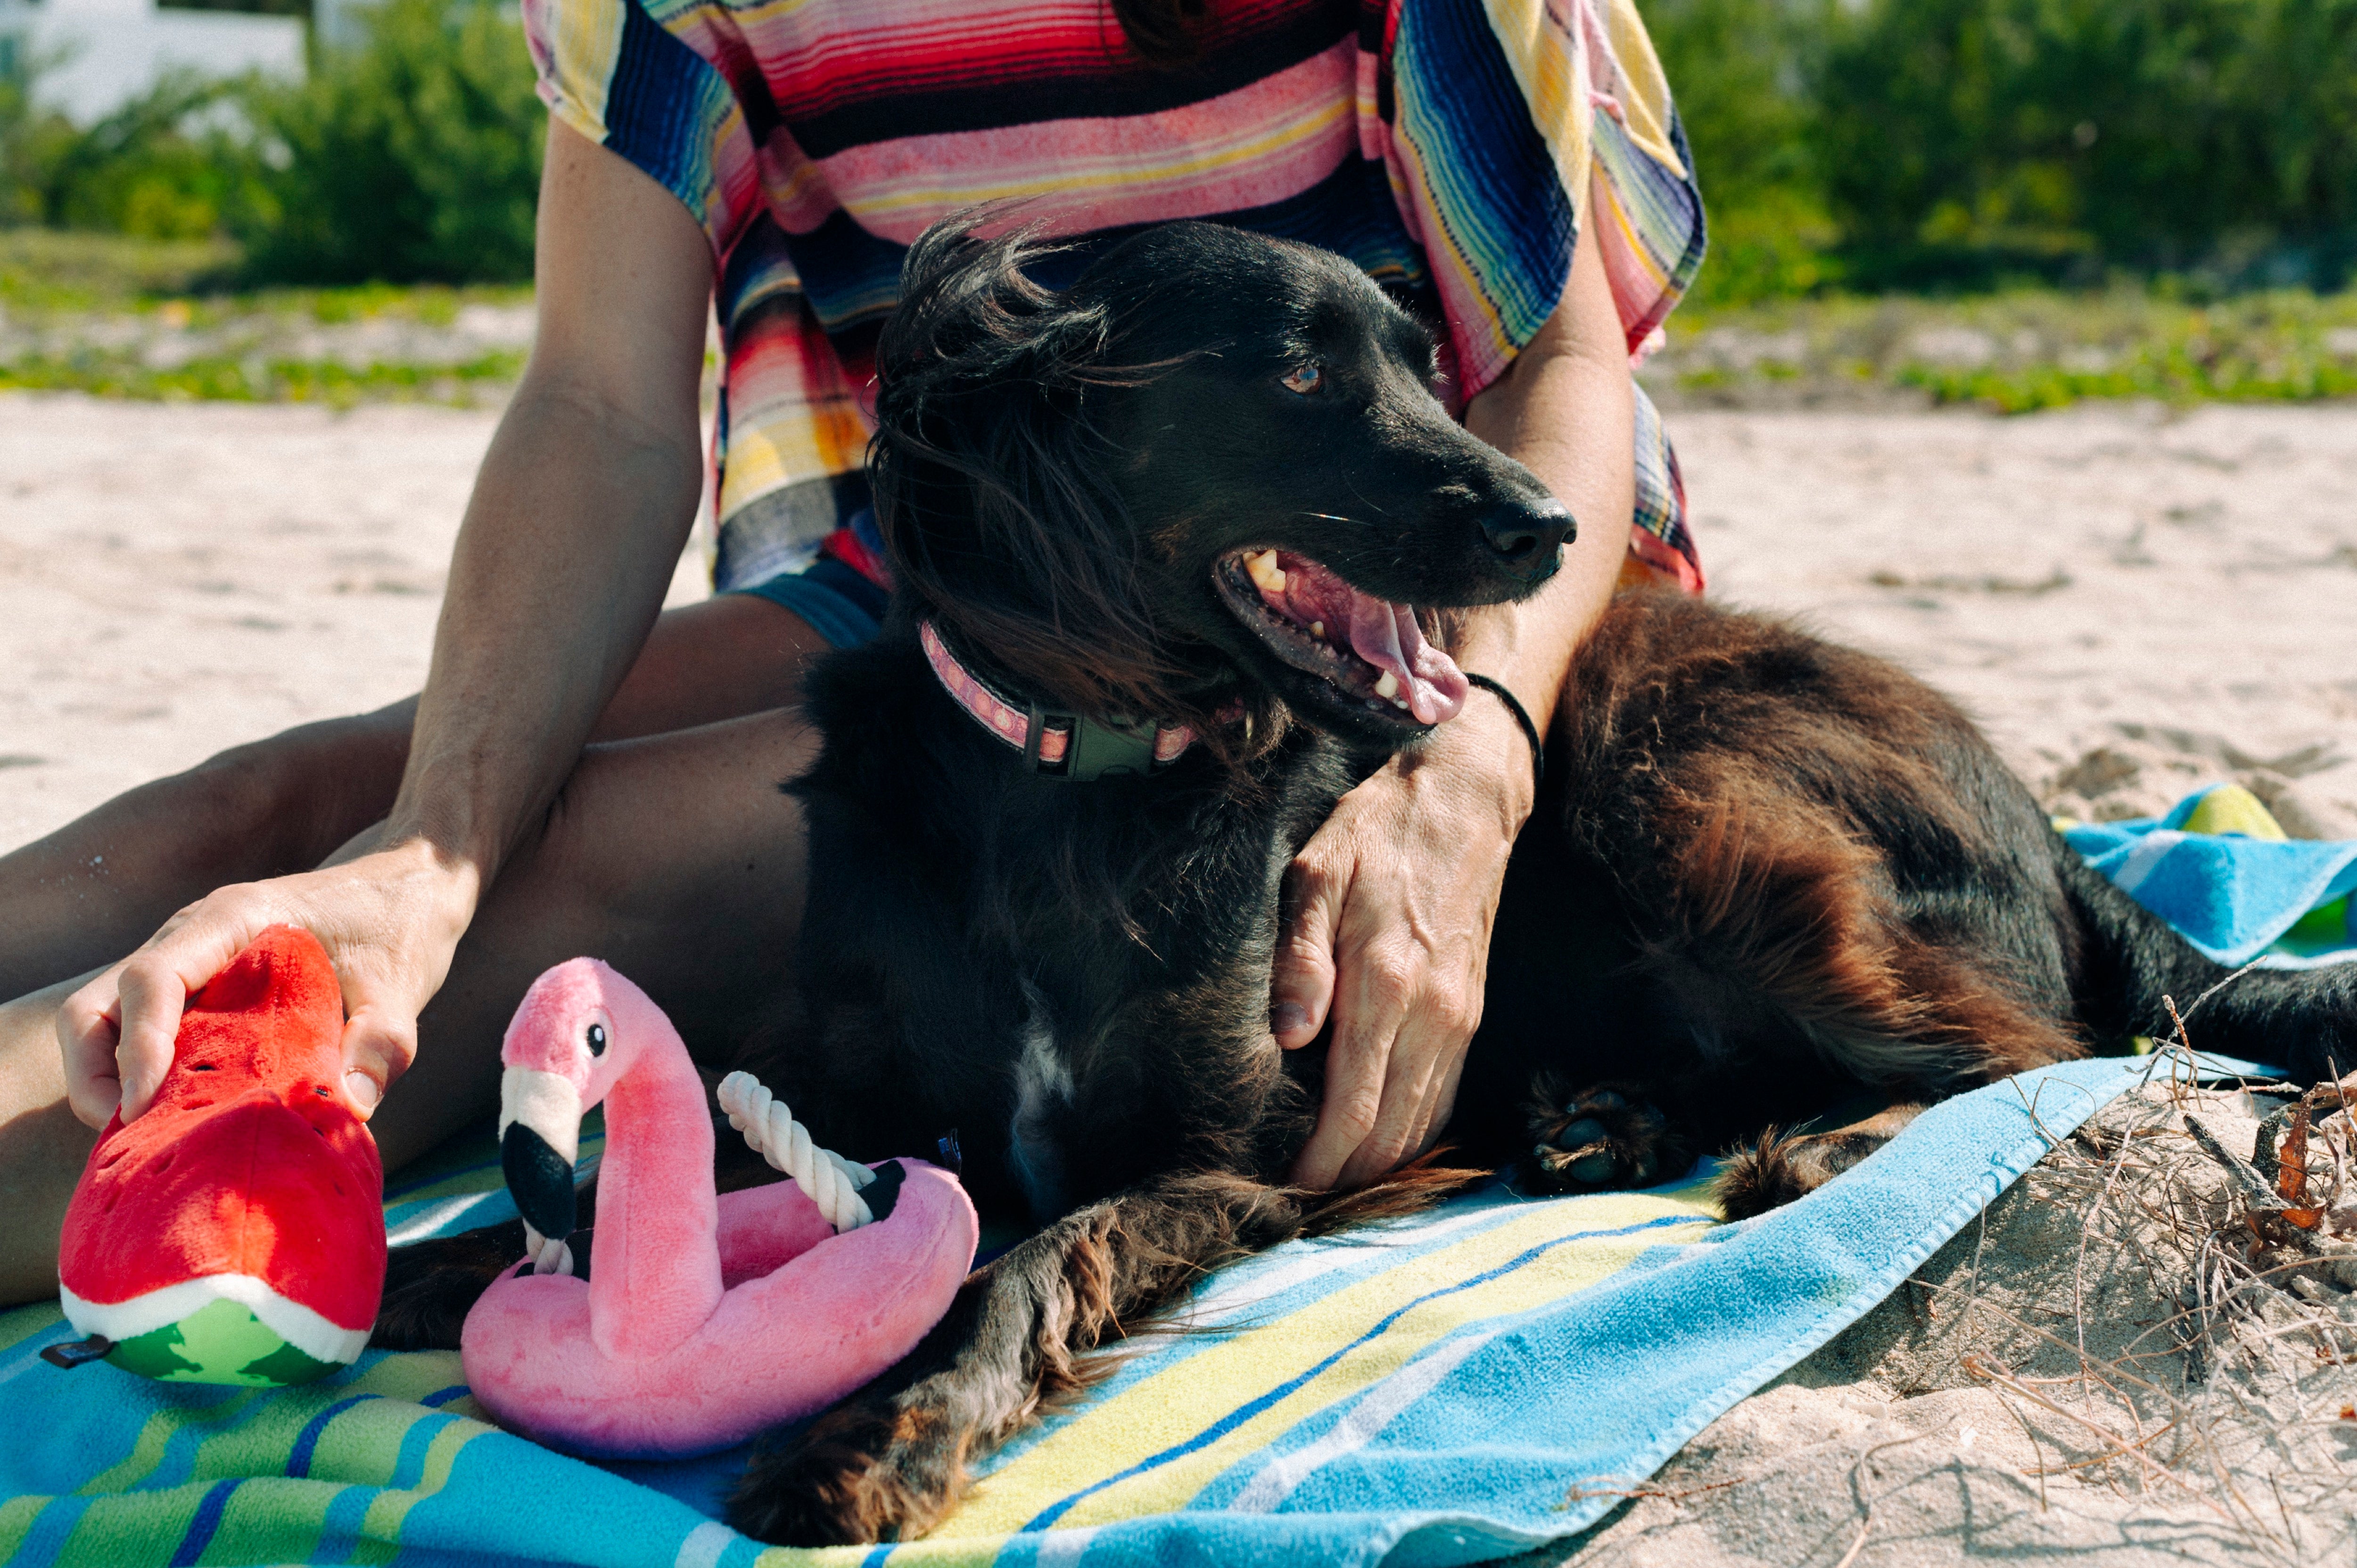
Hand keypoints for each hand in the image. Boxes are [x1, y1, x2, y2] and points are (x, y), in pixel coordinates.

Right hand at [56, 839, 478, 1128]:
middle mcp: (194, 935)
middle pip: (100, 1004)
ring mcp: (190, 961)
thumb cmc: (402, 927)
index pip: (150, 977)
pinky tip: (179, 1119)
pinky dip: (143, 1074)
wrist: (410, 888)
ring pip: (109, 1020)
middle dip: (97, 1074)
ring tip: (146, 1139)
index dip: (138, 1046)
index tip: (146, 1107)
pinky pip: (144, 1030)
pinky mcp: (200, 986)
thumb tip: (351, 1107)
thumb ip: (382, 1043)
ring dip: (110, 1079)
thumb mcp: (403, 987)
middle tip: (131, 1137)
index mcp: (233, 919)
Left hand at [1274, 701, 1537, 1189]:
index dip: (1318, 1162)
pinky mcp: (1471, 1014)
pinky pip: (1443, 1096)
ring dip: (1379, 1164)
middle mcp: (1432, 1016)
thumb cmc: (1377, 833)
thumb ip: (1298, 960)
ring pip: (1421, 1124)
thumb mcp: (1316, 875)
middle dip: (1344, 1177)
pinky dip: (1412, 1133)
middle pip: (1390, 1134)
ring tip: (1331, 1183)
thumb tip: (1287, 1040)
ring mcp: (1459, 1019)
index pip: (1352, 1110)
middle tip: (1297, 1202)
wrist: (1463, 802)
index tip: (1283, 1190)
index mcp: (1386, 986)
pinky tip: (1378, 1144)